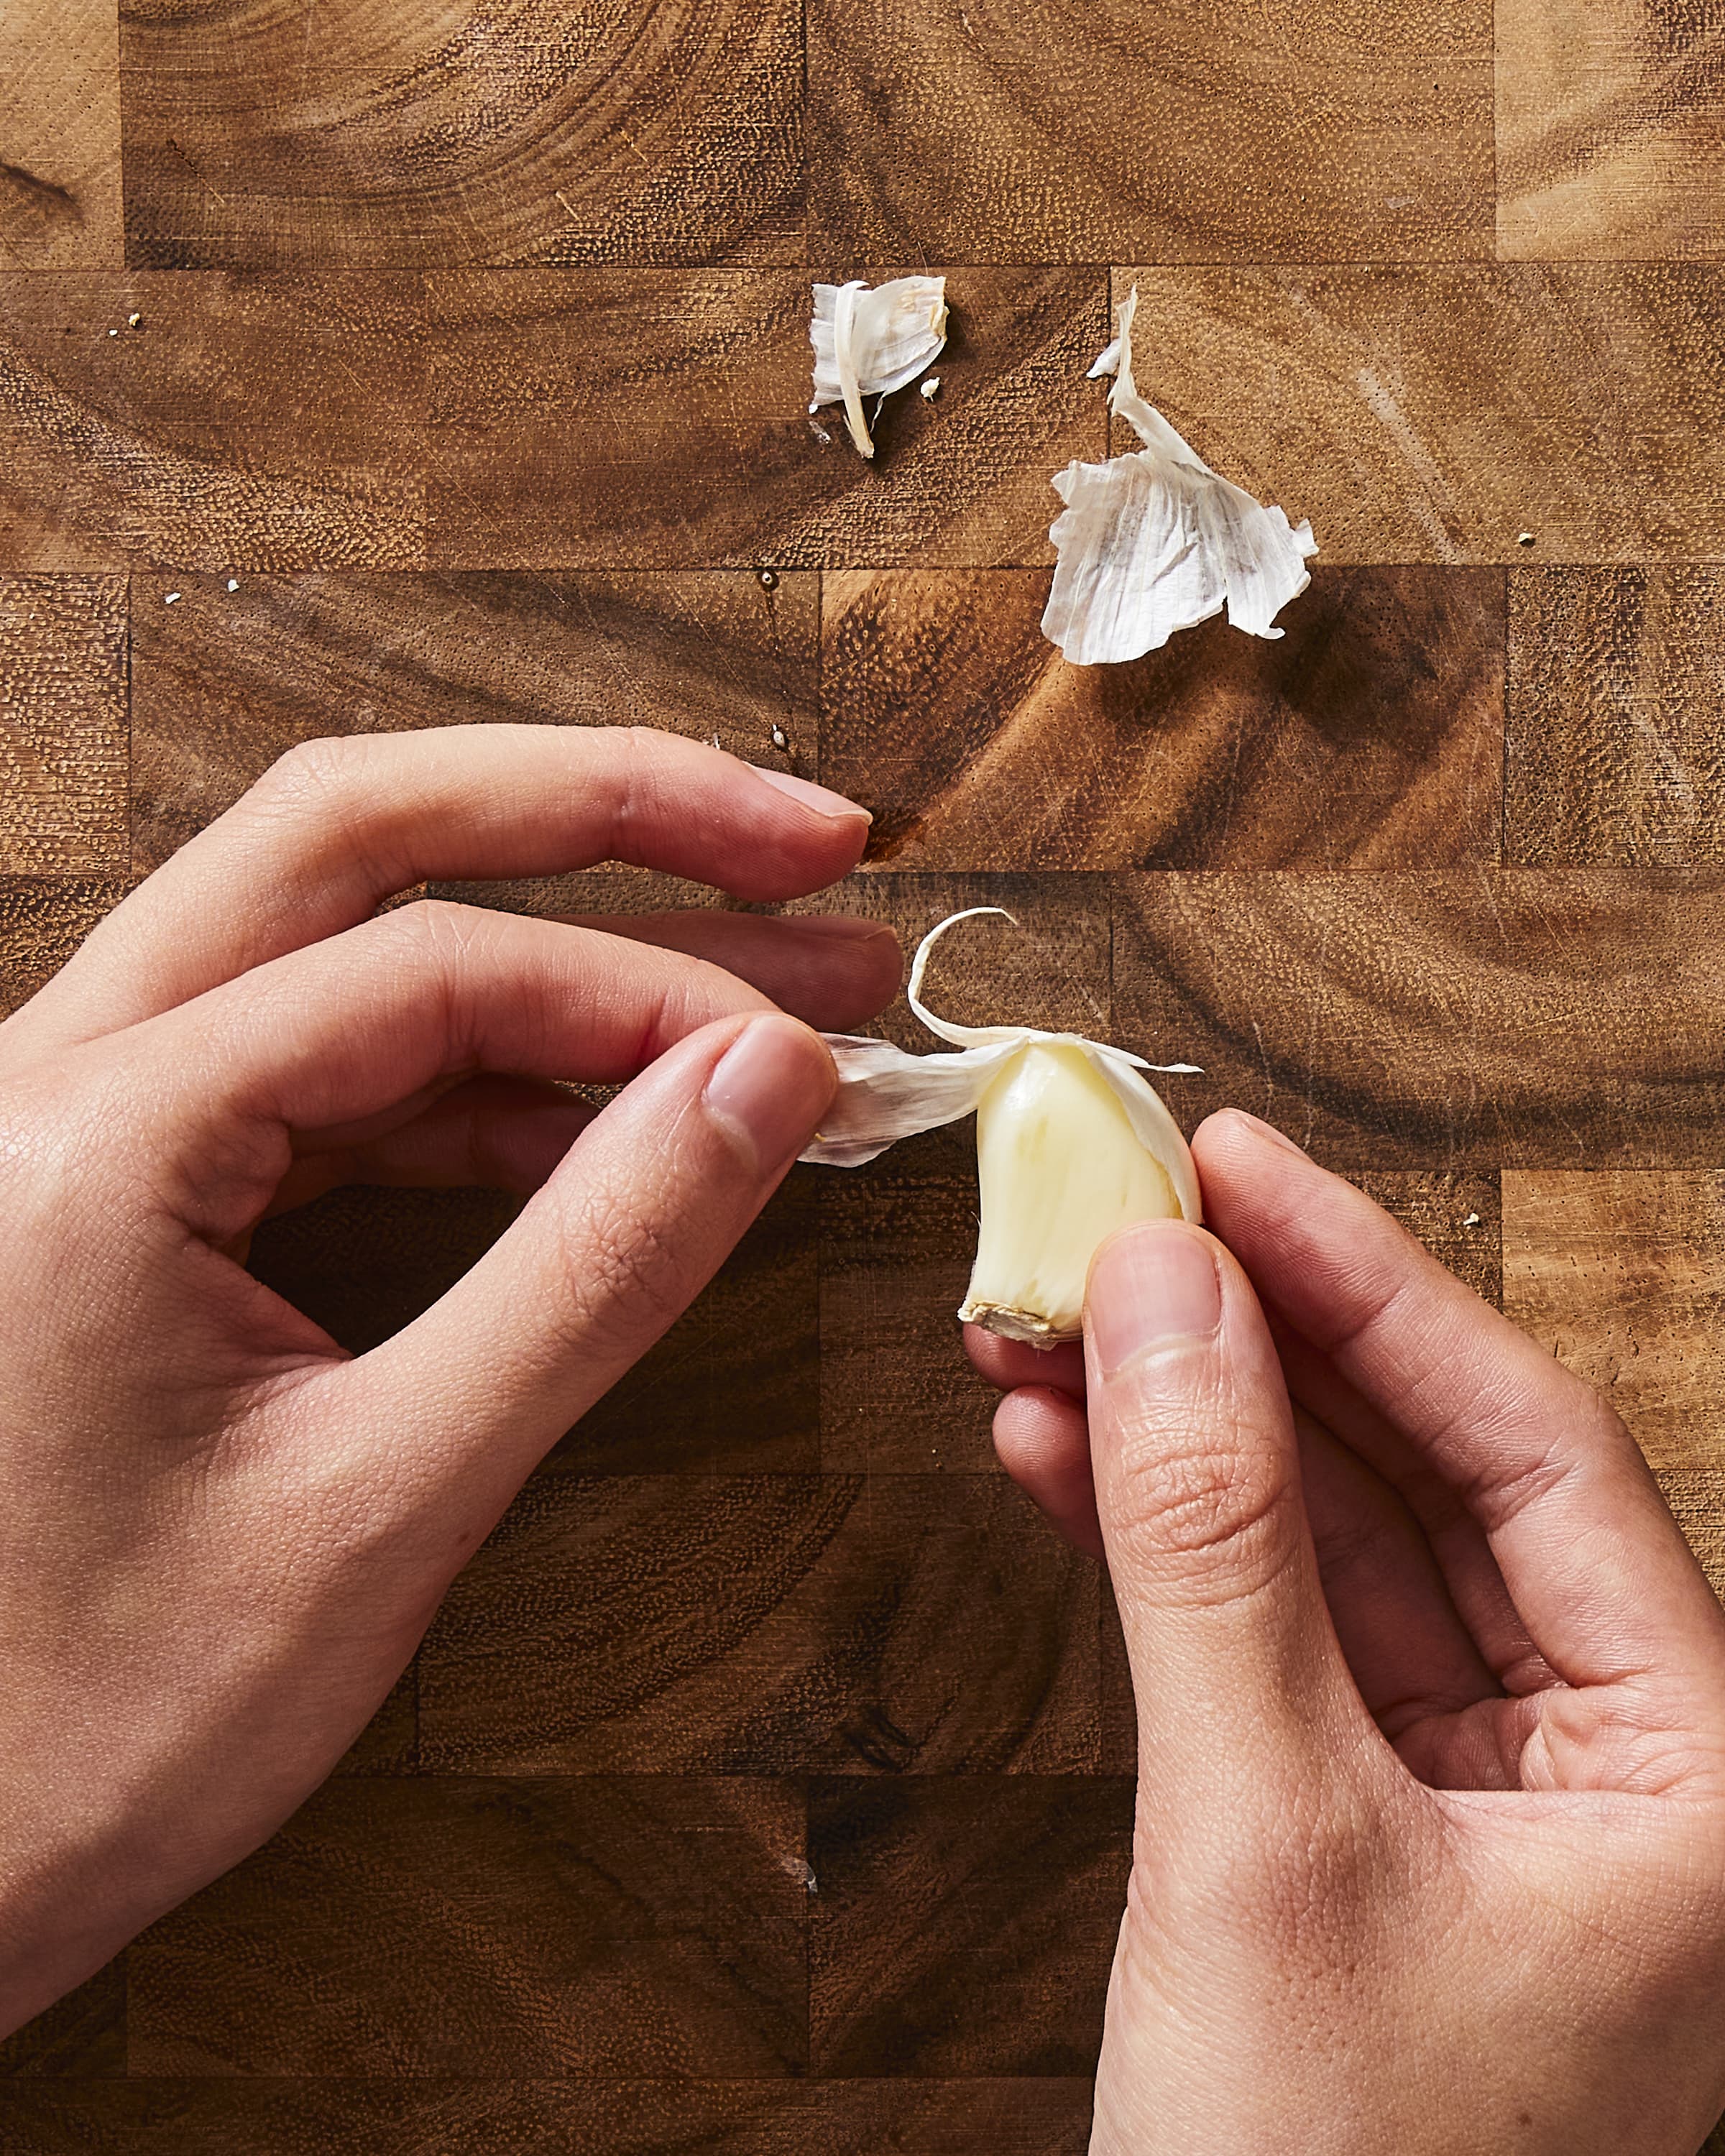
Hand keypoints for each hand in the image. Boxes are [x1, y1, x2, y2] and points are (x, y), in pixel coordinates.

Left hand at [0, 723, 898, 2037]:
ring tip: (769, 983)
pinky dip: (498, 1070)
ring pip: (349, 928)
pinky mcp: (139, 1179)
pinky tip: (631, 1117)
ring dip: (569, 941)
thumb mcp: (386, 1500)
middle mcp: (62, 1074)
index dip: (651, 993)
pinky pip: (337, 1063)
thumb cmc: (97, 1719)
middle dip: (603, 813)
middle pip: (358, 831)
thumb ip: (591, 1271)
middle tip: (807, 838)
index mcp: (92, 1135)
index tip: (811, 1053)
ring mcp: (92, 1115)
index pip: (426, 967)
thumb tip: (764, 1082)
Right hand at [968, 1111, 1724, 2153]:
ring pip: (1334, 1549)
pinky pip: (1274, 1638)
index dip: (1365, 1279)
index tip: (1227, 1164)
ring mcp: (1487, 1798)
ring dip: (1183, 1438)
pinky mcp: (1369, 1831)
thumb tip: (1158, 1291)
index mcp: (1697, 1763)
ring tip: (1037, 1332)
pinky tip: (1056, 1462)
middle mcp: (1617, 1762)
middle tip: (1110, 1225)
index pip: (1524, 1441)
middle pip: (1423, 1477)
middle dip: (1250, 1349)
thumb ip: (1209, 1546)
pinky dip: (1162, 1548)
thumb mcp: (1263, 1841)